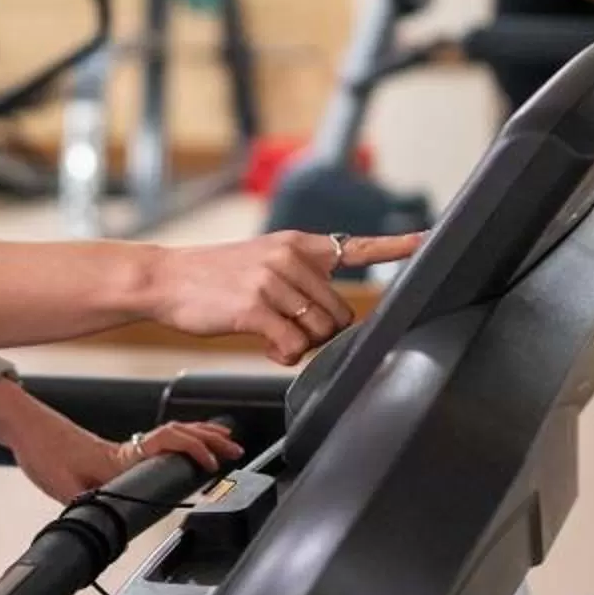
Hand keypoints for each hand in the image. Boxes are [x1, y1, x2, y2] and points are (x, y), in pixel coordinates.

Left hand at [0, 397, 242, 504]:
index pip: (166, 444)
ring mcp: (122, 449)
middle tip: (235, 449)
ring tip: (223, 441)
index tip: (213, 460)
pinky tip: (181, 450)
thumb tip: (105, 522)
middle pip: (177, 435)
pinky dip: (178, 441)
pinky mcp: (113, 452)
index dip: (193, 448)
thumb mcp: (62, 485)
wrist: (23, 427)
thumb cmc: (41, 451)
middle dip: (210, 439)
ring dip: (198, 436)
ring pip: (169, 435)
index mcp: (120, 459)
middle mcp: (126, 451)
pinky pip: (155, 442)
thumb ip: (87, 504)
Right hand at [144, 230, 423, 362]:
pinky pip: (292, 345)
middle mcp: (290, 257)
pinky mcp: (255, 306)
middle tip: (287, 330)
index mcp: (298, 245)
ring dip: (298, 345)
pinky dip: (282, 355)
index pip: (357, 246)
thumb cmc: (213, 280)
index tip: (427, 240)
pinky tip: (264, 344)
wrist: (166, 279)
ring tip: (270, 334)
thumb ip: (299, 282)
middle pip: (340, 314)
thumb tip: (327, 322)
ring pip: (318, 332)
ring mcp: (273, 280)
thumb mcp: (261, 264)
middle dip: (320, 333)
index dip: (397, 246)